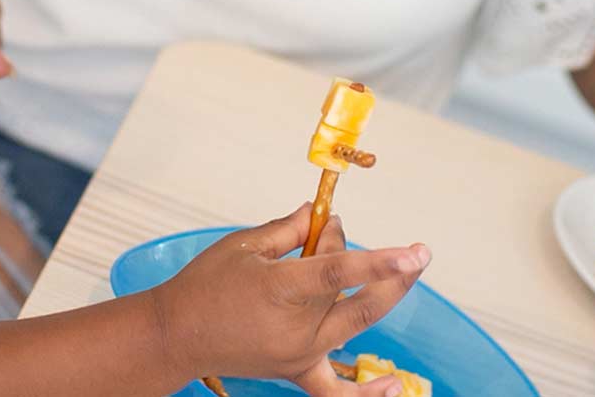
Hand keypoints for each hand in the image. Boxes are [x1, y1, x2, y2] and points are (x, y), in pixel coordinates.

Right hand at [151, 204, 430, 394]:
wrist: (177, 334)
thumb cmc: (204, 285)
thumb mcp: (244, 244)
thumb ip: (288, 228)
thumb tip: (319, 215)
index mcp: (281, 289)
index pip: (340, 273)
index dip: (380, 261)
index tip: (414, 252)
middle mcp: (296, 328)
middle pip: (358, 299)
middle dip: (393, 275)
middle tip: (418, 253)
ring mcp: (299, 354)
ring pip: (356, 326)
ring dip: (382, 298)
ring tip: (405, 272)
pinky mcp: (296, 370)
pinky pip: (336, 391)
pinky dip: (366, 394)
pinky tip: (394, 386)